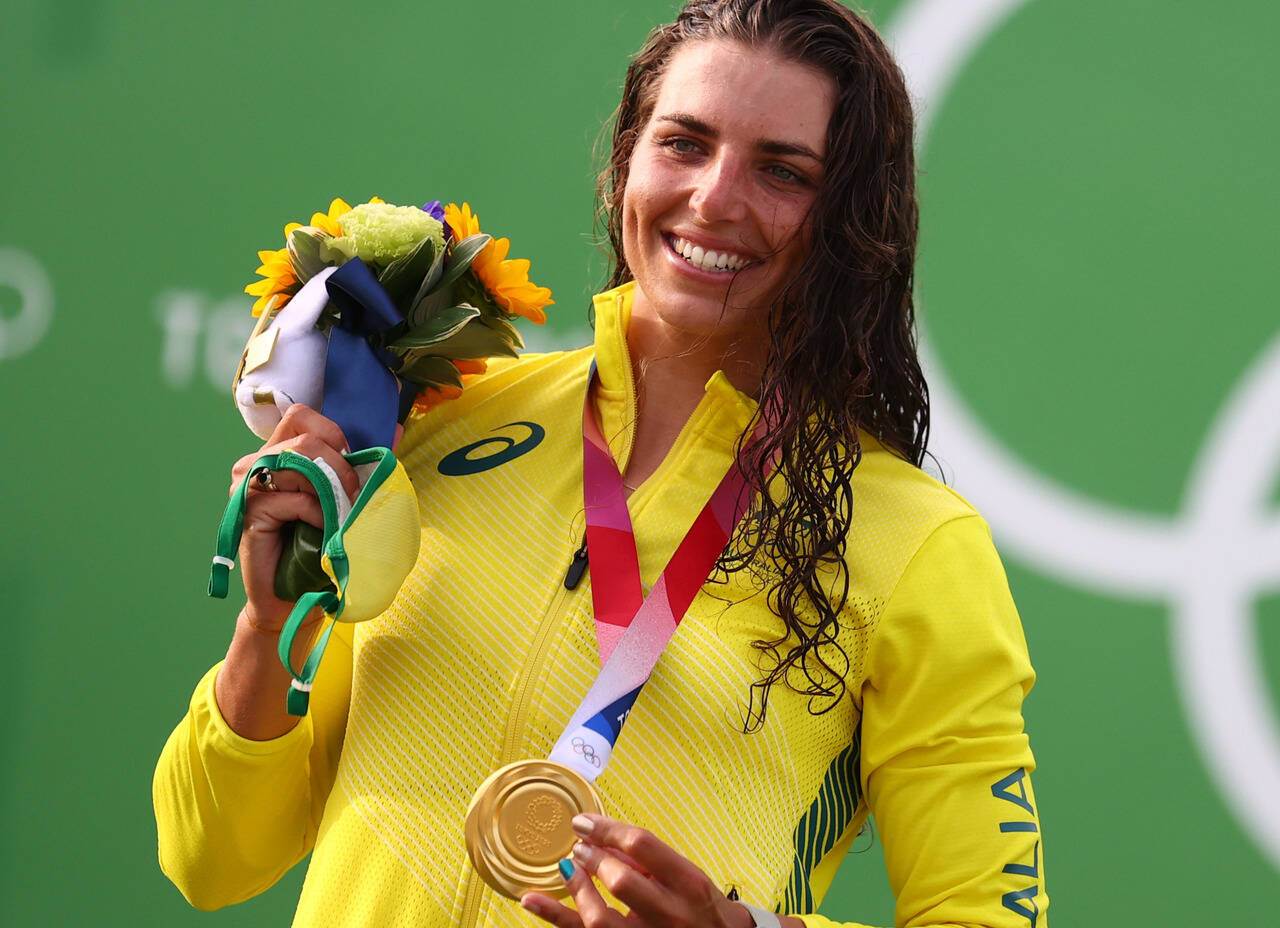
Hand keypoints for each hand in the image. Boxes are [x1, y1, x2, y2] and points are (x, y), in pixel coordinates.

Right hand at [229, 404, 357, 632]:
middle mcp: (256, 463)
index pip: (301, 415)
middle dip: (341, 466)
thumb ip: (365, 463)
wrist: (298, 599)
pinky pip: (292, 498)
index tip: (351, 465)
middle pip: (304, 436)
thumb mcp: (348, 498)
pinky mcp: (248, 513)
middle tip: (355, 497)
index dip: (334, 434)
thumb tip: (399, 428)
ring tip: (342, 515)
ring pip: (297, 460)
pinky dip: (318, 513)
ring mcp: (247, 487)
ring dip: (332, 487)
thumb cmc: (321, 548)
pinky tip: (322, 531)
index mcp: (278, 453)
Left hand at [519, 814, 753, 927]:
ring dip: (576, 888)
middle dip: (592, 857)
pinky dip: (555, 916)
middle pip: (620, 880)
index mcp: (689, 883)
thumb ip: (650, 860)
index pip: (642, 845)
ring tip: (568, 867)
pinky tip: (532, 900)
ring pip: (600, 919)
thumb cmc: (704, 911)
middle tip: (578, 846)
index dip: (607, 829)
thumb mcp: (688, 877)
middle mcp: (671, 914)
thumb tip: (606, 840)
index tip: (584, 822)